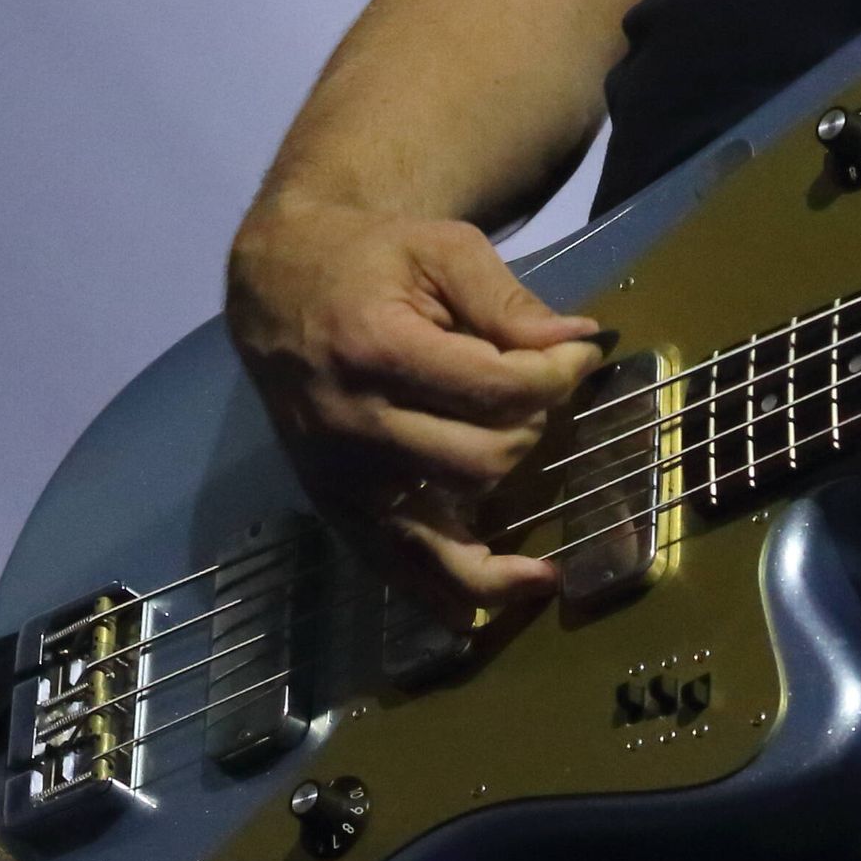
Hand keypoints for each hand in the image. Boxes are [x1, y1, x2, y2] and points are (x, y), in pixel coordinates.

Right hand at [224, 198, 604, 615]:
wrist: (279, 288)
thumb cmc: (370, 261)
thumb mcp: (441, 248)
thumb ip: (508, 299)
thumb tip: (578, 341)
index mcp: (379, 351)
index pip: (496, 389)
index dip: (557, 374)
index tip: (581, 353)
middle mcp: (354, 425)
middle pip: (480, 461)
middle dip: (532, 431)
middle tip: (541, 401)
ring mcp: (340, 475)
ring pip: (438, 537)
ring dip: (500, 544)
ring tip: (545, 571)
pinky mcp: (332, 503)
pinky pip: (390, 566)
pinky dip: (438, 595)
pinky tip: (480, 612)